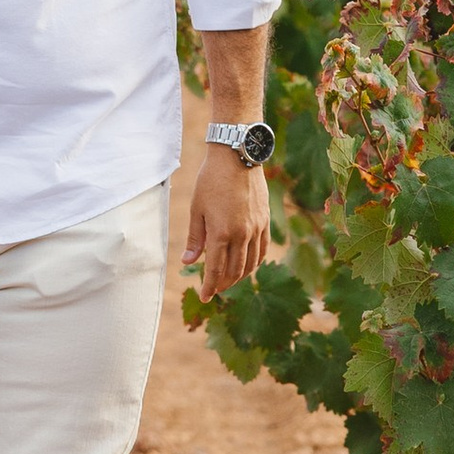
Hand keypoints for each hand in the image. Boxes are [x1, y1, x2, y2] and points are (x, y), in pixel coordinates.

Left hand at [182, 141, 270, 296]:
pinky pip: (262, 250)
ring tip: (228, 280)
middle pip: (235, 271)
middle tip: (214, 289)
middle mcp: (242, 234)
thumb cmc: (211, 180)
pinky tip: (247, 265)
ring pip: (250, 264)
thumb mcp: (196, 208)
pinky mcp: (265, 221)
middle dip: (223, 284)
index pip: (216, 270)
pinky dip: (254, 262)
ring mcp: (256, 228)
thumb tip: (188, 262)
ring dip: (239, 276)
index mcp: (221, 233)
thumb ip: (195, 238)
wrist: (237, 157)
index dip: (210, 286)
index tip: (205, 296)